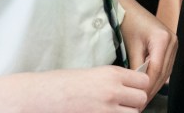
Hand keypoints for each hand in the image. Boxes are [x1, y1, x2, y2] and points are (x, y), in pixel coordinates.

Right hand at [24, 67, 149, 111]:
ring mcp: (106, 109)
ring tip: (112, 111)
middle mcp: (112, 91)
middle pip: (141, 99)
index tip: (131, 92)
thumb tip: (129, 88)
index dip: (139, 88)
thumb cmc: (61, 85)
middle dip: (134, 104)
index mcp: (112, 74)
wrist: (40, 96)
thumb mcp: (92, 74)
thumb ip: (114, 81)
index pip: (143, 81)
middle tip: (122, 105)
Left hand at [116, 0, 177, 103]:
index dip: (147, 87)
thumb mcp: (131, 46)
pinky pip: (165, 66)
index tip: (138, 100)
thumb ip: (136, 66)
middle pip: (163, 72)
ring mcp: (173, 43)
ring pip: (166, 71)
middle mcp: (172, 41)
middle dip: (151, 89)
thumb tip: (137, 86)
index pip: (156, 70)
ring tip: (144, 98)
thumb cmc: (128, 24)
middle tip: (140, 104)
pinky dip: (157, 77)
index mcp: (163, 39)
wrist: (129, 9)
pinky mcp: (170, 45)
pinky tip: (150, 86)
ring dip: (155, 85)